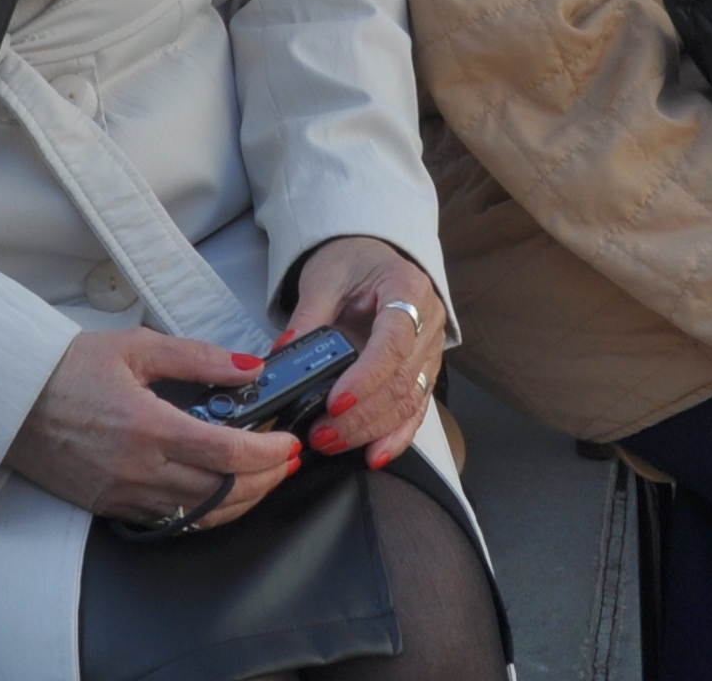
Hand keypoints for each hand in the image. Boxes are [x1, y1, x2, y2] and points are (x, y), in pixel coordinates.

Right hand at [3, 328, 303, 531]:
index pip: (227, 452)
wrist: (11, 400)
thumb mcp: (136, 347)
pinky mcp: (110, 507)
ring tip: (265, 480)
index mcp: (148, 426)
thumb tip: (249, 368)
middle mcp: (138, 469)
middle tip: (287, 462)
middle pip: (222, 491)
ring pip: (200, 514)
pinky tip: (220, 495)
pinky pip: (170, 521)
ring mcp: (123, 494)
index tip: (289, 443)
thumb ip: (198, 357)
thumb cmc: (70, 368)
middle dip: (266, 480)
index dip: (268, 452)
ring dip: (241, 502)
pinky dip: (204, 513)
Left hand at [283, 233, 447, 467]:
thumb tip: (281, 356)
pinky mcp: (423, 373)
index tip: (335, 402)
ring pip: (409, 403)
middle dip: (361, 415)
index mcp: (408, 290)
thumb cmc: (352, 261)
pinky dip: (395, 438)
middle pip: (402, 381)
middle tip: (321, 434)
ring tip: (332, 443)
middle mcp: (429, 324)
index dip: (366, 378)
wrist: (374, 256)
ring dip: (371, 430)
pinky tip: (374, 456)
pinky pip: (415, 411)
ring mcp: (430, 352)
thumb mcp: (325, 277)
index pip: (394, 343)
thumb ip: (308, 316)